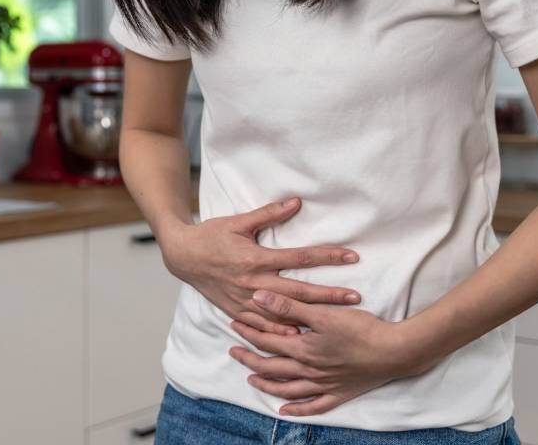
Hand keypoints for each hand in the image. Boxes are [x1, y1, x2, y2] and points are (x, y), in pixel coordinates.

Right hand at [157, 197, 362, 333]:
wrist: (182, 256)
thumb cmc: (211, 235)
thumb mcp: (239, 221)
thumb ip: (269, 214)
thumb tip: (296, 202)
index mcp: (256, 259)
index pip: (300, 258)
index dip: (327, 257)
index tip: (351, 257)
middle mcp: (254, 283)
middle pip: (299, 292)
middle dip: (329, 295)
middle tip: (355, 297)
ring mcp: (246, 300)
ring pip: (284, 313)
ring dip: (310, 317)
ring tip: (336, 321)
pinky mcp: (237, 310)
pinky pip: (262, 326)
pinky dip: (281, 332)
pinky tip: (299, 335)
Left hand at [228, 289, 439, 416]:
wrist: (394, 352)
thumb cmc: (360, 329)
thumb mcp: (322, 313)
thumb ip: (288, 306)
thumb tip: (258, 296)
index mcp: (303, 349)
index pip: (268, 341)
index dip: (249, 332)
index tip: (234, 324)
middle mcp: (308, 371)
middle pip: (271, 366)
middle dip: (249, 358)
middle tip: (233, 351)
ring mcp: (323, 385)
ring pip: (287, 388)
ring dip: (267, 384)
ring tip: (252, 379)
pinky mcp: (339, 393)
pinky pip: (313, 406)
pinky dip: (297, 409)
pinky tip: (285, 411)